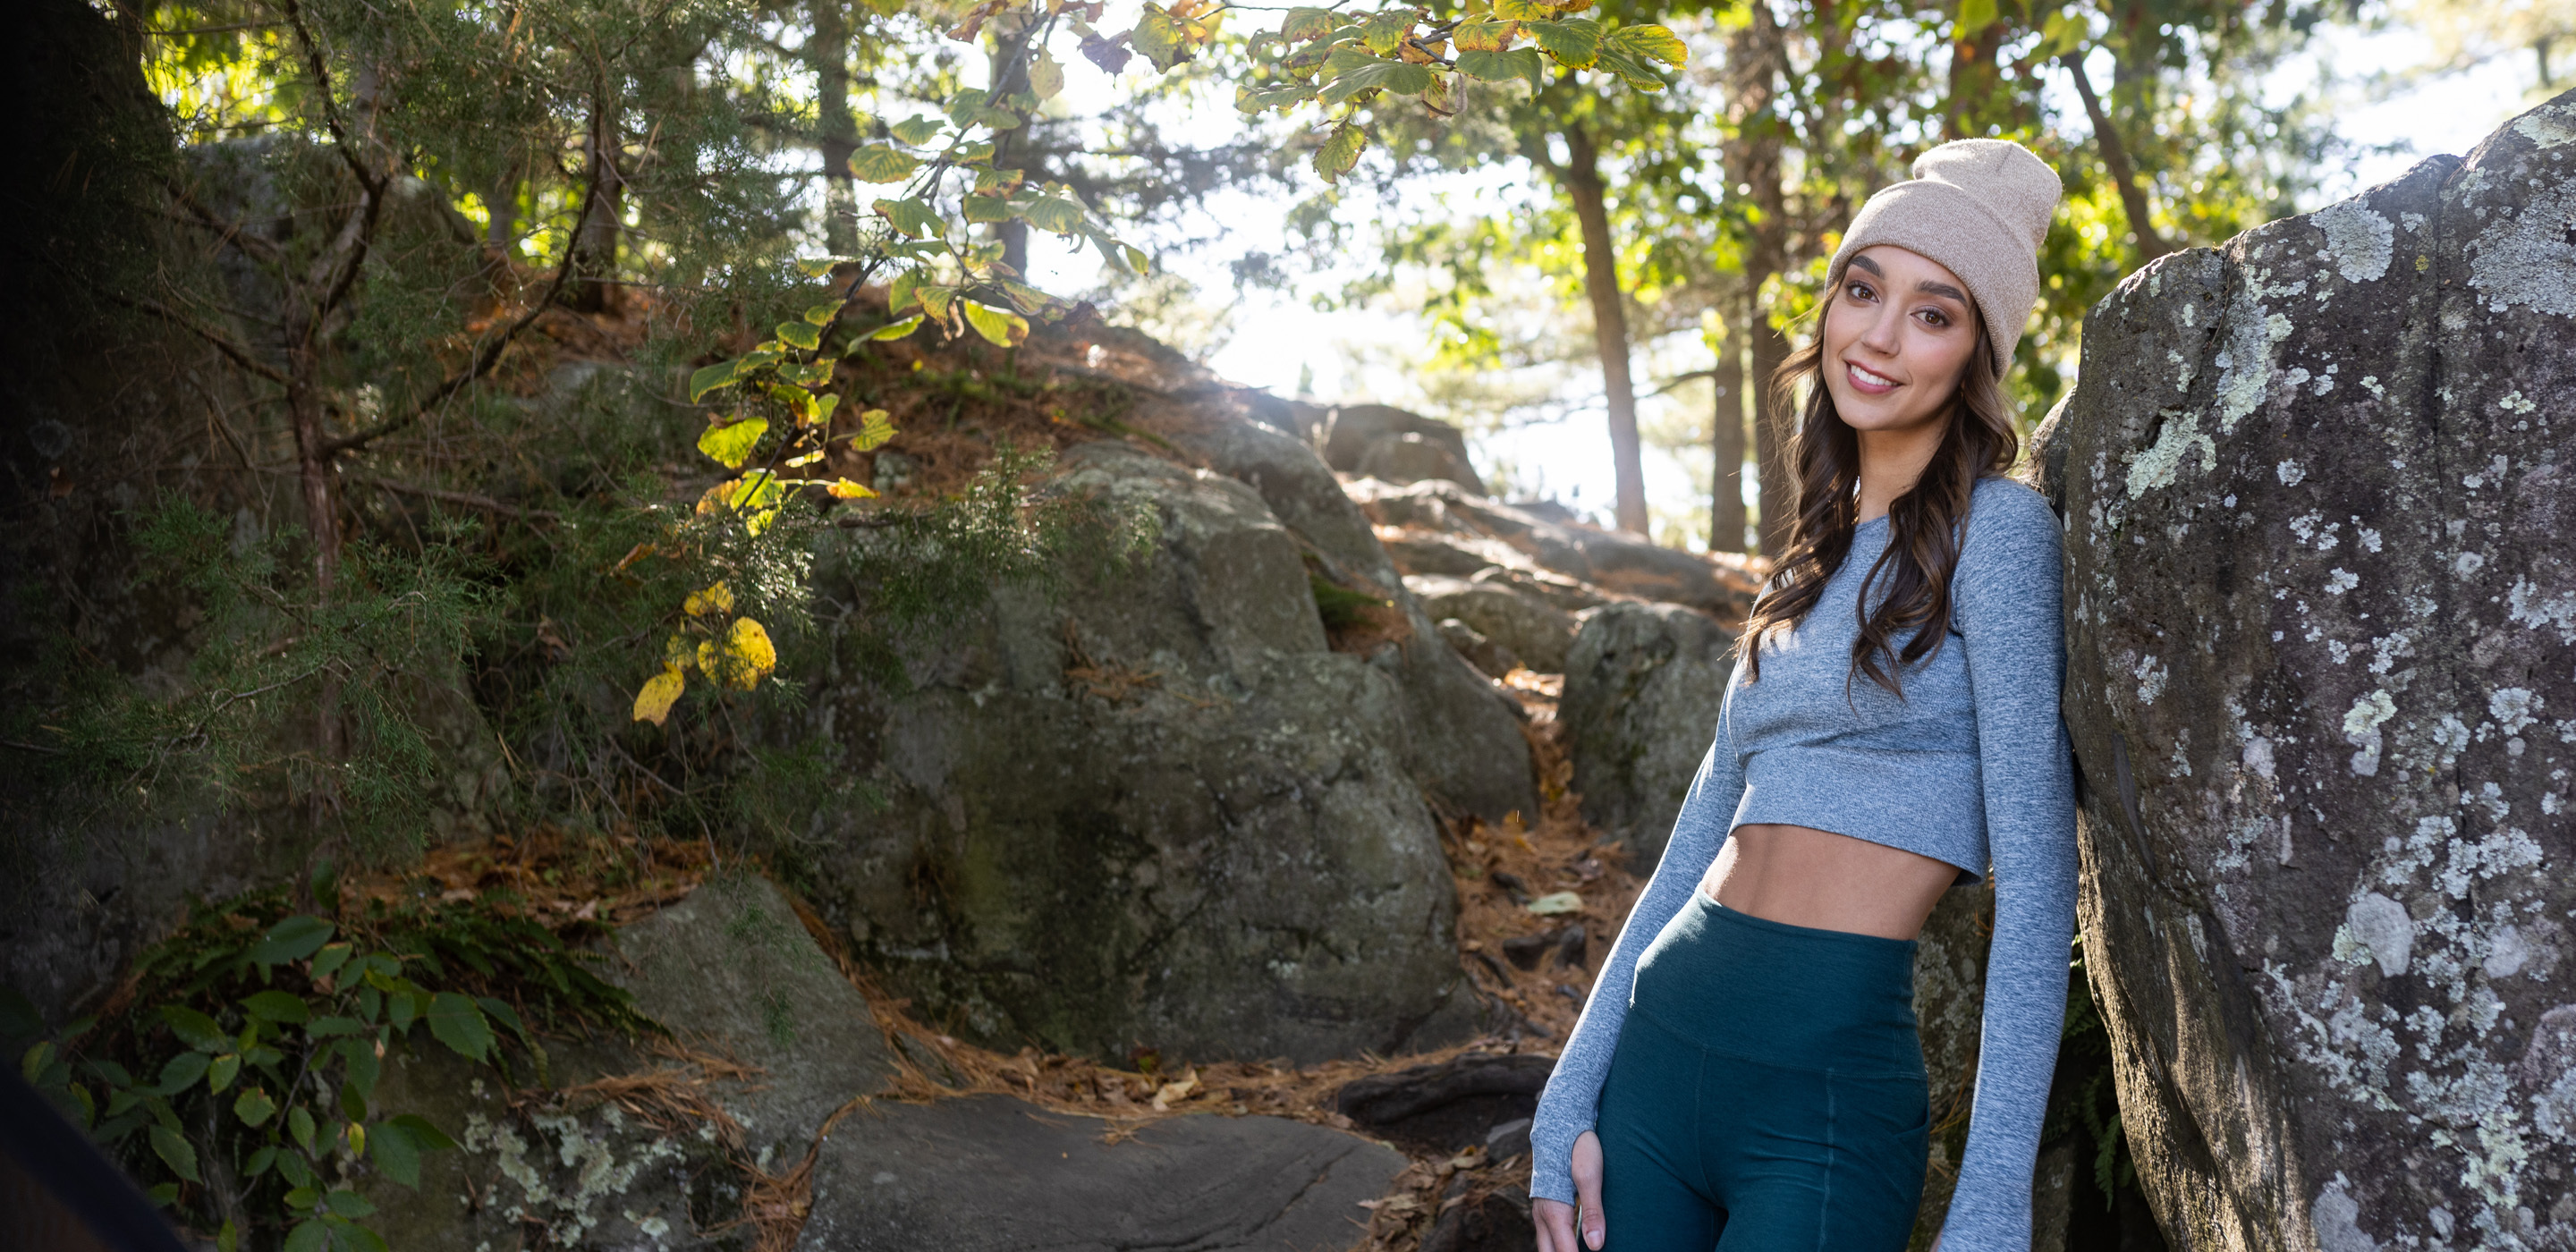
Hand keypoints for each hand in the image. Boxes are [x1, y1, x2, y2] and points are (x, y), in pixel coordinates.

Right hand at [1532, 1131, 1605, 1251]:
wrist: (1560, 1123)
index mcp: (1554, 1211)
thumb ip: (1593, 1212)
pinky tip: (1571, 1246)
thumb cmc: (1578, 1148)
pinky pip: (1547, 1234)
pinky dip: (1557, 1246)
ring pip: (1546, 1245)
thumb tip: (1596, 1246)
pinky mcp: (1545, 1205)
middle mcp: (1542, 1214)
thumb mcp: (1591, 1176)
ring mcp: (1540, 1210)